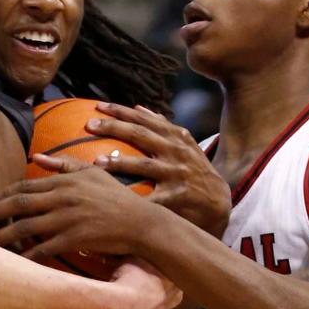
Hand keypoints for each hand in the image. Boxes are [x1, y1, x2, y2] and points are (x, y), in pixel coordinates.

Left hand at [0, 161, 154, 260]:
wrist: (142, 223)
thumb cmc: (118, 198)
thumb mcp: (93, 174)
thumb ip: (64, 165)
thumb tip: (39, 158)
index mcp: (65, 181)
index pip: (25, 186)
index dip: (0, 195)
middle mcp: (63, 197)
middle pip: (19, 204)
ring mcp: (69, 218)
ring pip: (26, 227)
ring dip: (2, 236)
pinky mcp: (76, 238)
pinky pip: (45, 248)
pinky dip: (27, 255)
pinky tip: (12, 262)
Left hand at [87, 104, 230, 235]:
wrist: (219, 202)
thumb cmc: (194, 172)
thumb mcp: (185, 145)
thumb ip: (163, 127)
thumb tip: (138, 108)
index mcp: (176, 137)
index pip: (145, 120)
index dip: (121, 111)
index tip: (98, 106)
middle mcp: (177, 152)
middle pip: (141, 136)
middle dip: (114, 128)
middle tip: (90, 125)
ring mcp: (178, 174)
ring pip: (145, 165)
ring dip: (120, 162)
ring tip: (97, 162)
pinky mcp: (179, 197)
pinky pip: (152, 199)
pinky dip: (134, 199)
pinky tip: (114, 199)